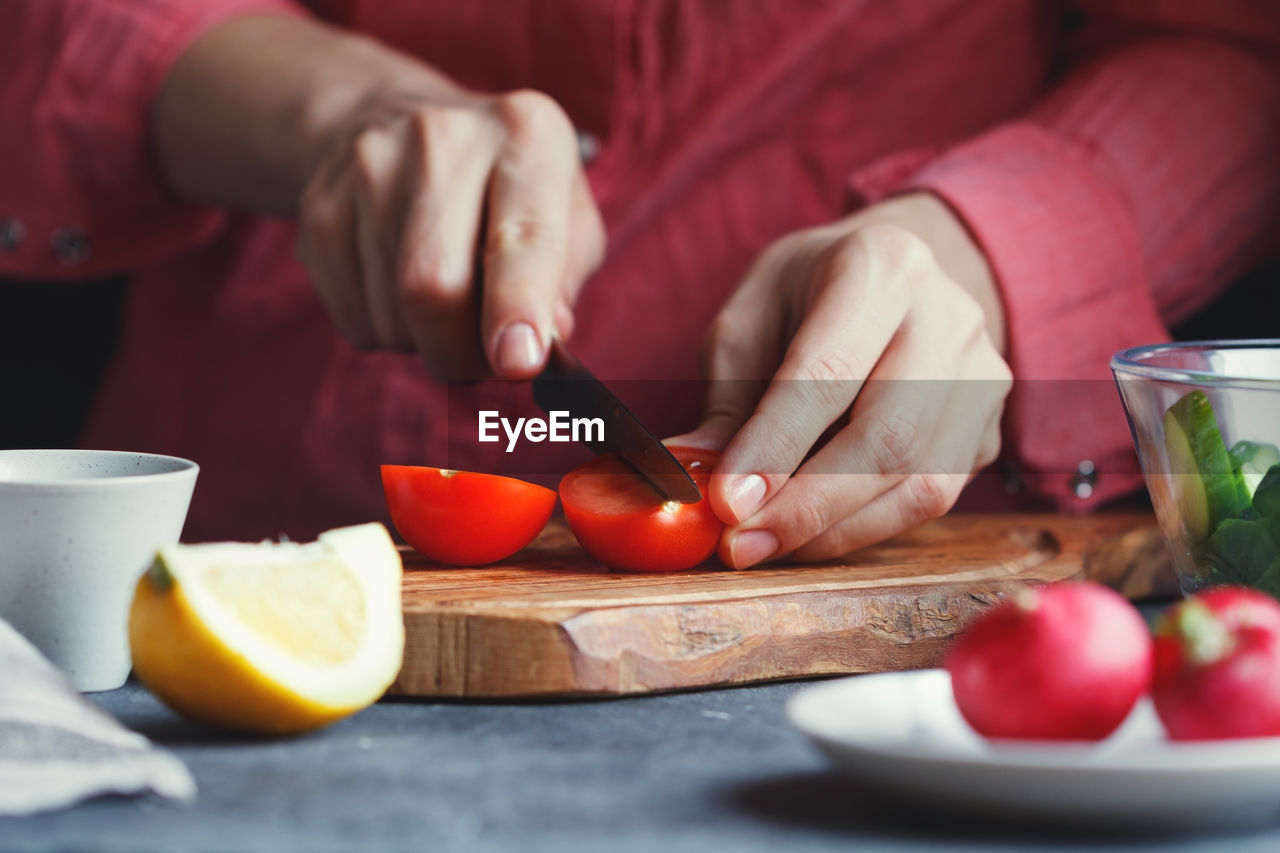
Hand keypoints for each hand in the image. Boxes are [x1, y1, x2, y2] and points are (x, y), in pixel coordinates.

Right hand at [153, 15, 603, 379]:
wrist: (400, 124)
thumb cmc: (509, 191)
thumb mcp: (569, 219)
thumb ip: (565, 283)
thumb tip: (534, 345)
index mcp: (525, 133)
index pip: (521, 234)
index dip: (517, 306)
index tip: (518, 362)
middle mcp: (442, 136)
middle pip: (434, 284)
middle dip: (462, 352)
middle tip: (485, 362)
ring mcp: (369, 165)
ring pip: (391, 313)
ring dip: (425, 342)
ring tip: (445, 307)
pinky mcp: (320, 205)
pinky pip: (353, 318)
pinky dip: (386, 331)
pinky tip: (401, 293)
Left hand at [670, 193, 1012, 567]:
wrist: (890, 282)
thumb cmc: (806, 299)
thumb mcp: (749, 321)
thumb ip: (727, 398)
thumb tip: (691, 474)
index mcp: (882, 266)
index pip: (829, 371)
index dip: (776, 445)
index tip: (726, 502)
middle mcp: (950, 319)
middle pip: (887, 437)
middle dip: (806, 506)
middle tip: (739, 544)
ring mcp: (984, 377)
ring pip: (921, 483)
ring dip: (834, 530)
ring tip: (766, 546)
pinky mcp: (989, 431)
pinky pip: (932, 500)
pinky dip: (864, 529)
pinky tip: (812, 534)